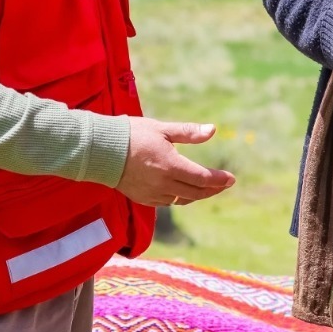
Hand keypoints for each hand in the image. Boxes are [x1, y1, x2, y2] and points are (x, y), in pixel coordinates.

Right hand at [115, 118, 234, 207]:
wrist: (101, 151)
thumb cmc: (132, 134)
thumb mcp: (162, 129)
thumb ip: (188, 132)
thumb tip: (213, 130)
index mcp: (171, 166)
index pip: (203, 178)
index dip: (219, 180)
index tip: (232, 178)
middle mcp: (163, 184)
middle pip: (196, 192)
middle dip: (213, 189)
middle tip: (224, 184)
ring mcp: (152, 194)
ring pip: (182, 200)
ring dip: (198, 194)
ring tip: (208, 187)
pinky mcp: (143, 198)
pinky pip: (168, 202)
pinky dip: (180, 197)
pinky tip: (184, 190)